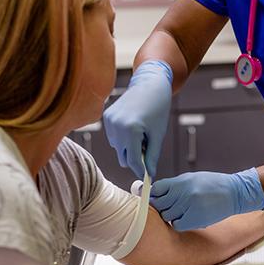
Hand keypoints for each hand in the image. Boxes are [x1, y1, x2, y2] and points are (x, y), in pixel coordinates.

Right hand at [103, 60, 172, 178]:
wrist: (149, 85)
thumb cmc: (158, 109)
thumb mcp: (158, 134)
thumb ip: (152, 156)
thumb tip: (150, 174)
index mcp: (131, 130)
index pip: (133, 160)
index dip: (141, 171)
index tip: (147, 179)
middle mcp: (116, 126)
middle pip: (124, 157)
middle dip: (136, 158)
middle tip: (148, 147)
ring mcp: (108, 121)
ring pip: (118, 148)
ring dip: (129, 147)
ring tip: (142, 132)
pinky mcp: (105, 117)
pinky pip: (113, 138)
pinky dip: (123, 138)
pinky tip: (133, 126)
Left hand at [150, 168, 263, 230]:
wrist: (235, 193)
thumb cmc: (213, 184)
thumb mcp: (192, 178)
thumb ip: (174, 185)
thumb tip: (156, 192)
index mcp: (182, 181)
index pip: (157, 189)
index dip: (155, 194)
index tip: (157, 197)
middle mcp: (184, 193)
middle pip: (159, 204)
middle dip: (162, 206)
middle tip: (169, 206)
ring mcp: (190, 207)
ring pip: (167, 216)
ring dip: (171, 215)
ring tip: (181, 211)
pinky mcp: (196, 219)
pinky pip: (177, 225)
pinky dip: (179, 223)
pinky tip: (186, 218)